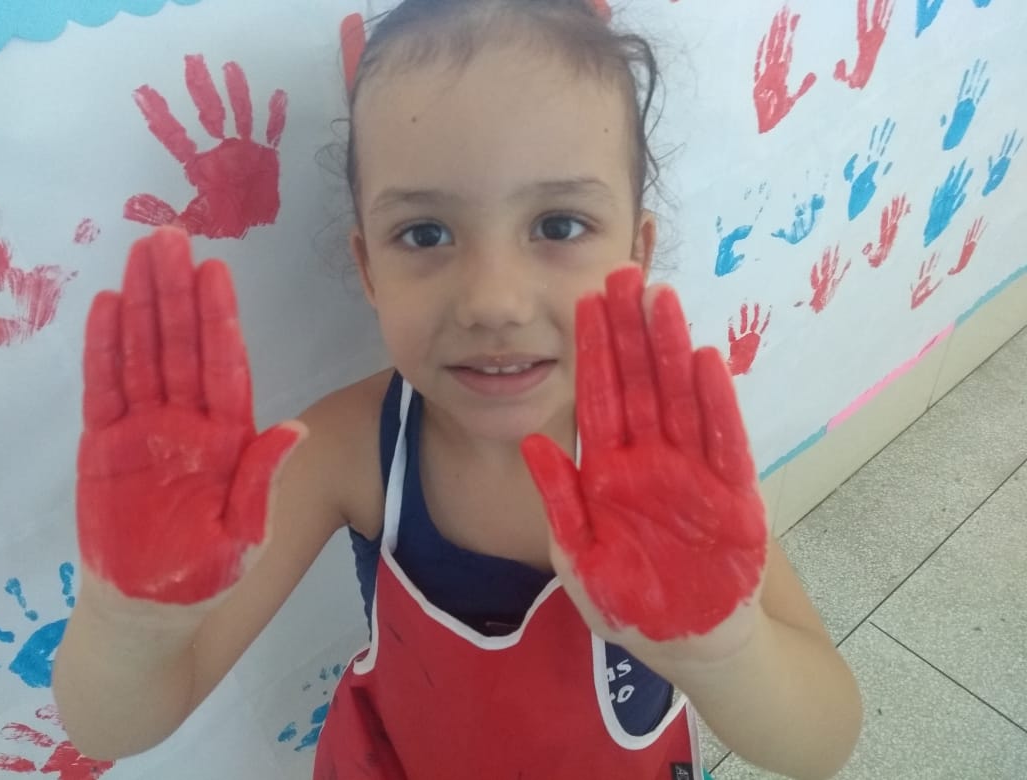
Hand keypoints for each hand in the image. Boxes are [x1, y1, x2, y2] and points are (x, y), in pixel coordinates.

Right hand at [76, 227, 303, 604]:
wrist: (147, 614)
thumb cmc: (204, 578)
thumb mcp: (244, 532)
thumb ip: (261, 479)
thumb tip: (297, 431)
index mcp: (226, 438)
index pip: (224, 366)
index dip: (219, 318)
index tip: (217, 271)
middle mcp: (186, 422)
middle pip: (180, 345)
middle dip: (176, 292)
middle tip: (170, 237)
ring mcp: (142, 430)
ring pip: (142, 353)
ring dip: (142, 304)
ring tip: (141, 255)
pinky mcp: (104, 445)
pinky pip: (104, 387)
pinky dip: (104, 348)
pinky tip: (109, 306)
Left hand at [124, 55, 286, 239]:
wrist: (260, 228)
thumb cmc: (225, 222)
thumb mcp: (193, 220)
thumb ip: (165, 214)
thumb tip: (131, 207)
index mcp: (199, 164)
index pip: (176, 135)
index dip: (161, 116)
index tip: (144, 93)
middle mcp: (220, 149)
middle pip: (208, 113)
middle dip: (199, 89)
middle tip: (191, 62)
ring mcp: (244, 148)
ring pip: (239, 114)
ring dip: (235, 92)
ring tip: (229, 68)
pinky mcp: (267, 154)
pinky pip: (271, 131)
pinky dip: (274, 115)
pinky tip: (276, 95)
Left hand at [521, 266, 766, 663]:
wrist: (691, 645)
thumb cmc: (631, 604)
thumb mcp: (580, 556)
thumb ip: (560, 500)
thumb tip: (531, 444)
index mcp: (608, 471)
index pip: (598, 397)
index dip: (592, 349)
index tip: (583, 299)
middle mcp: (651, 461)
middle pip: (641, 382)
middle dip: (631, 329)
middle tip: (624, 272)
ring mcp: (693, 474)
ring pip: (681, 398)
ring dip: (671, 350)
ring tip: (661, 299)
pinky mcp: (733, 497)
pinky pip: (724, 443)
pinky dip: (716, 405)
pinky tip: (704, 361)